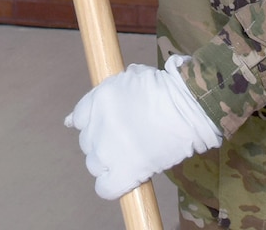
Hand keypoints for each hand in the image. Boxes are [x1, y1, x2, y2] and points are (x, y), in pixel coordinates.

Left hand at [65, 57, 221, 200]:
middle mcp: (97, 125)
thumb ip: (110, 89)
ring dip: (107, 164)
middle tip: (124, 142)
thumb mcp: (131, 76)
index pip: (78, 118)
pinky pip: (105, 188)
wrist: (187, 108)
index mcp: (98, 100)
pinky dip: (111, 187)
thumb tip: (100, 99)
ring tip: (128, 159)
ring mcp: (108, 150)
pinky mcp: (125, 172)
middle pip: (87, 143)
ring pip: (94, 165)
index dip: (92, 125)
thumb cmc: (166, 88)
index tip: (103, 129)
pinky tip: (123, 180)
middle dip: (102, 143)